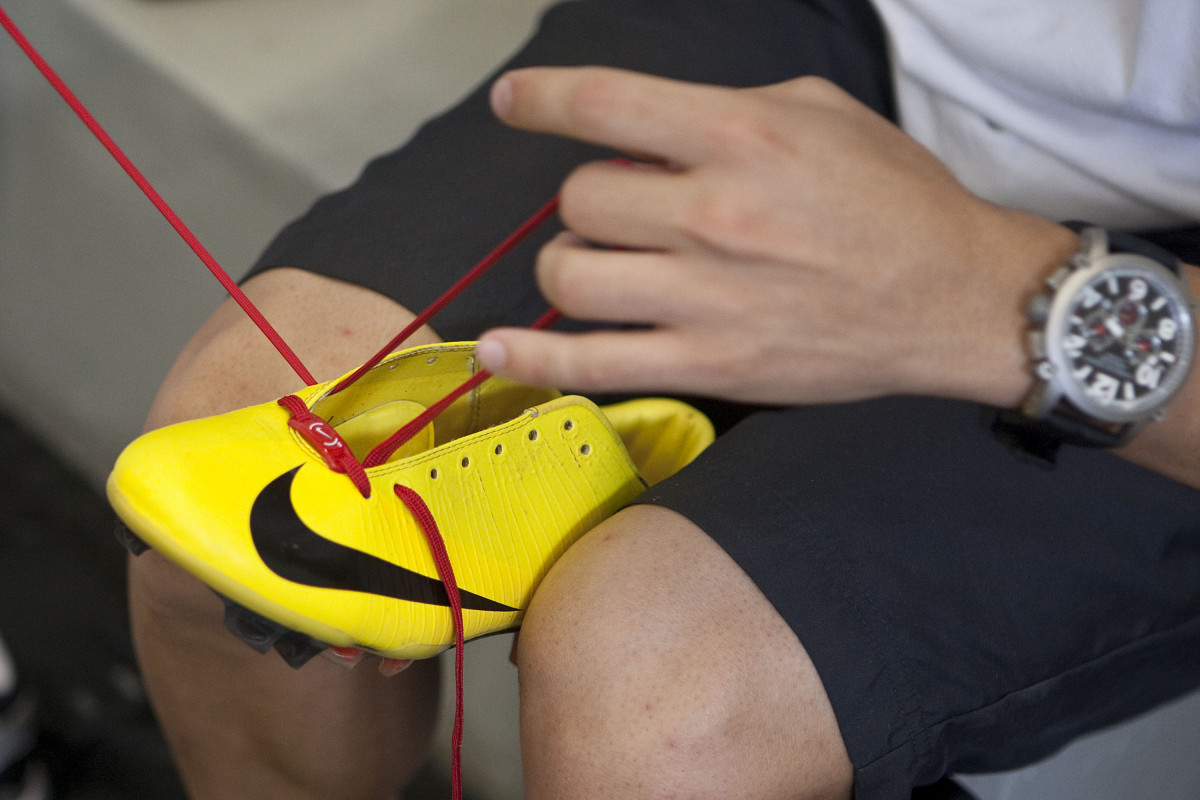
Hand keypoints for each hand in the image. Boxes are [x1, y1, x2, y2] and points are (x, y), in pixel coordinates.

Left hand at [477, 67, 1077, 406]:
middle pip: (580, 199)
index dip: (541, 99)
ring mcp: (706, 298)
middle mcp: (714, 214)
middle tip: (628, 210)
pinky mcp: (710, 365)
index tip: (513, 102)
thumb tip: (648, 136)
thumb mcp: (823, 115)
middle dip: (592, 199)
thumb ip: (728, 110)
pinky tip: (500, 352)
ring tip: (602, 264)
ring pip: (572, 275)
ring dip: (571, 262)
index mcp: (741, 137)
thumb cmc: (898, 201)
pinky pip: (594, 366)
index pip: (605, 106)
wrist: (956, 299)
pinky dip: (536, 359)